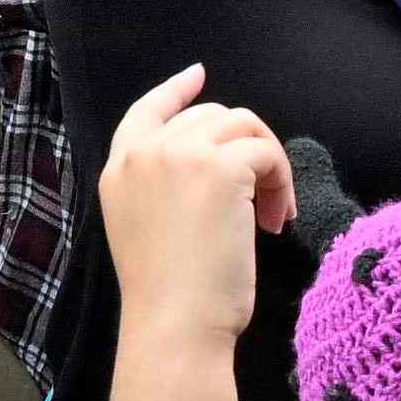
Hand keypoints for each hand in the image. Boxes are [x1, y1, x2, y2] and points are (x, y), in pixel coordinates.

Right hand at [97, 65, 296, 348]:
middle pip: (211, 116)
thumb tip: (215, 158)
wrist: (174, 325)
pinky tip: (275, 223)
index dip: (176, 89)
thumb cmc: (167, 297)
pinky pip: (266, 152)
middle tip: (262, 202)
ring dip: (268, 164)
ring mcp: (181, 154)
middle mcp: (144, 153)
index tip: (199, 75)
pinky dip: (281, 182)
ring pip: (244, 126)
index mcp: (119, 169)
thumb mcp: (147, 228)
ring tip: (271, 214)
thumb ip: (162, 186)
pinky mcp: (220, 166)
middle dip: (245, 149)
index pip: (148, 108)